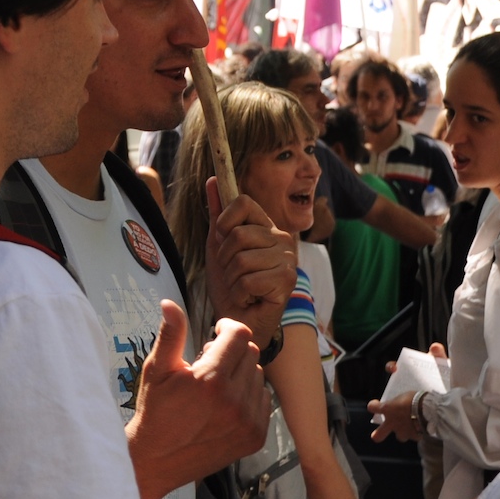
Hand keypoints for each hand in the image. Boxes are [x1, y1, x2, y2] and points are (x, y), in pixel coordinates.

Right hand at [126, 300, 269, 498]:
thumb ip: (170, 334)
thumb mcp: (157, 369)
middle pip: (250, 352)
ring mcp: (248, 421)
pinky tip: (226, 403)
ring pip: (258, 375)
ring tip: (216, 385)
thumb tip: (169, 303)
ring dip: (241, 373)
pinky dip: (249, 395)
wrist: (157, 460)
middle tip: (208, 363)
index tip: (216, 332)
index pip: (239, 335)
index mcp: (211, 379)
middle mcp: (234, 400)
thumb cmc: (155, 410)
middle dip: (231, 350)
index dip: (227, 327)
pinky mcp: (254, 437)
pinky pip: (264, 399)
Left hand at [203, 175, 297, 341]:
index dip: (225, 219)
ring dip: (231, 279)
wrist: (237, 319)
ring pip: (241, 259)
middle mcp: (281, 239)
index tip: (222, 238)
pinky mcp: (287, 281)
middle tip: (233, 273)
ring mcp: (287, 260)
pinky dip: (239, 293)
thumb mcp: (218, 245)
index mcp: (266, 226)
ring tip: (241, 288)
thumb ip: (218, 213)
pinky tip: (249, 298)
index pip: (243, 201)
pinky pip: (247, 280)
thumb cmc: (230, 283)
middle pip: (238, 234)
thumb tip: (212, 179)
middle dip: (224, 258)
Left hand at [368, 342, 445, 443]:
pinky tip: (421, 428)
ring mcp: (405, 432)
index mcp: (388, 408)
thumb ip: (435, 356)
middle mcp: (393, 422)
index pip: (375, 408)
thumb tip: (434, 346)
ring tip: (405, 431)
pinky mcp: (417, 437)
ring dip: (402, 432)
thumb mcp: (429, 372)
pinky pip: (414, 436)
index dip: (375, 407)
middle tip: (376, 435)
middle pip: (381, 433)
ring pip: (400, 436)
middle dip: (379, 433)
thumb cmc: (423, 394)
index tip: (374, 404)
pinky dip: (417, 433)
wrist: (434, 415)